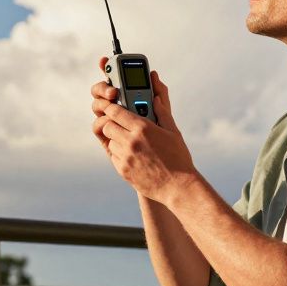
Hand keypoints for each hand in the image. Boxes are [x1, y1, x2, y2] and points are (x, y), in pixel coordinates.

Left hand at [90, 59, 195, 202]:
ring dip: (116, 139)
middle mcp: (131, 141)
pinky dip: (119, 153)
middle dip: (111, 123)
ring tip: (130, 142)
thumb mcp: (173, 132)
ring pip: (110, 141)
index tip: (111, 107)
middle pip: (107, 125)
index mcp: (143, 128)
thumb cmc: (179, 158)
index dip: (111, 107)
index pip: (115, 111)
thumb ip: (162, 113)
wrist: (177, 186)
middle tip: (120, 124)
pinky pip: (113, 156)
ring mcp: (125, 157)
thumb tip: (156, 99)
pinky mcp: (122, 170)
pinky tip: (132, 155)